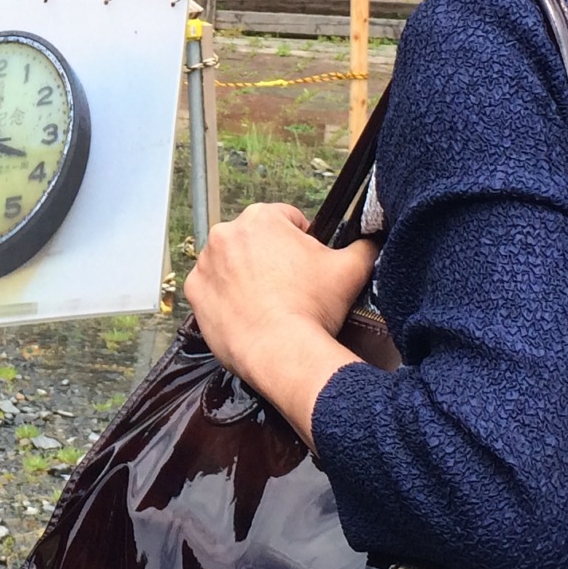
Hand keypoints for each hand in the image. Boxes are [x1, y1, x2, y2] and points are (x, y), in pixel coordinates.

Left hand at [183, 205, 375, 440]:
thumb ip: (365, 246)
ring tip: (269, 302)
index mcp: (262, 217)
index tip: (307, 265)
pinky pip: (212, 289)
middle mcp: (227, 233)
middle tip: (291, 287)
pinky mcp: (195, 291)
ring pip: (232, 263)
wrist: (281, 351)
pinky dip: (226, 298)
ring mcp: (206, 263)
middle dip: (272, 258)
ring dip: (246, 276)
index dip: (303, 241)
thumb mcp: (351, 270)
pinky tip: (248, 312)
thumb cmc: (312, 308)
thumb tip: (373, 241)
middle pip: (257, 240)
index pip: (287, 219)